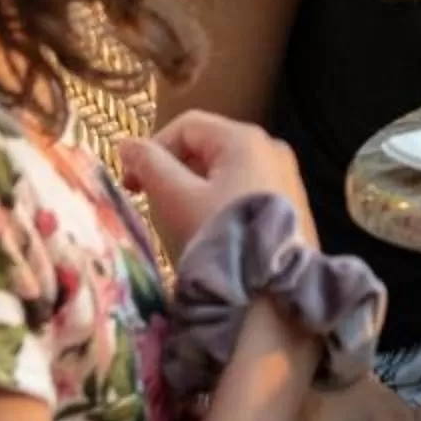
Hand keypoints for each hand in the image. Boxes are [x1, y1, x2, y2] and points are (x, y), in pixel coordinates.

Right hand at [116, 109, 313, 259]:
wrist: (276, 295)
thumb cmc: (221, 238)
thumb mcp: (178, 200)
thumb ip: (150, 166)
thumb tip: (127, 144)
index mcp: (245, 138)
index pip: (186, 126)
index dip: (152, 150)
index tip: (131, 186)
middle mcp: (272, 147)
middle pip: (208, 146)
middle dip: (174, 171)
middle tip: (151, 204)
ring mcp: (287, 176)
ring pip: (227, 171)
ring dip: (196, 189)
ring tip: (179, 222)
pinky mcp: (293, 205)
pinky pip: (246, 190)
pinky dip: (221, 202)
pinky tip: (212, 233)